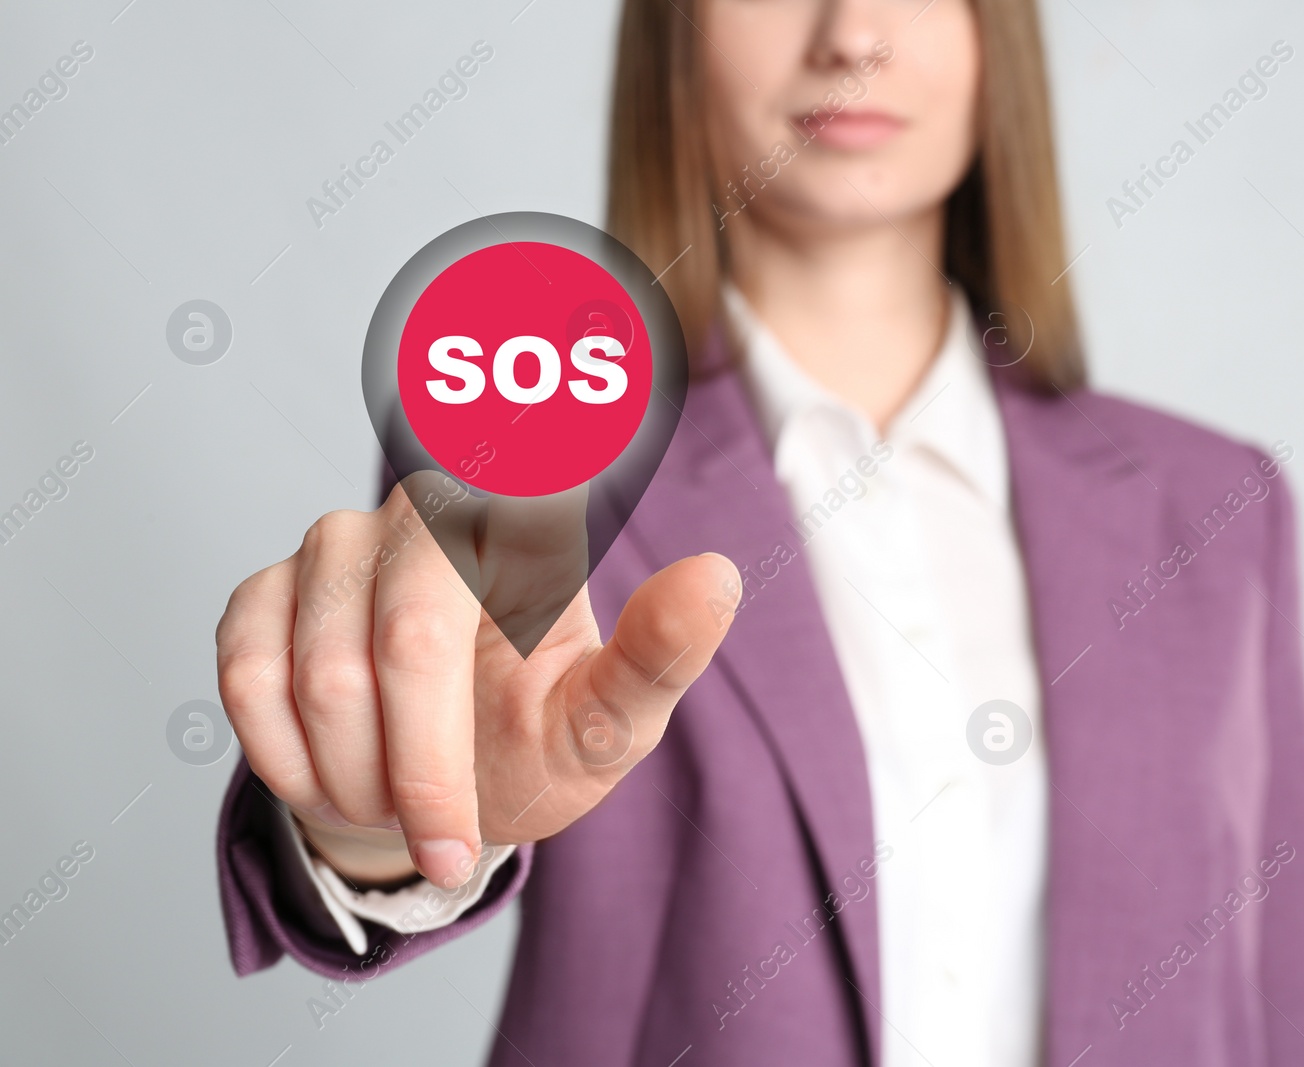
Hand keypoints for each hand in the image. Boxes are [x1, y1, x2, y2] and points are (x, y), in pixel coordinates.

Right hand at [216, 479, 739, 888]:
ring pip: (320, 671)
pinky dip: (289, 760)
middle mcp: (430, 507)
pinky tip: (331, 775)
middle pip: (405, 643)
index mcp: (529, 523)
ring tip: (395, 797)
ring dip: (354, 776)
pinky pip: (248, 676)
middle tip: (446, 838)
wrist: (436, 791)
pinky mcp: (265, 587)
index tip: (516, 582)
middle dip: (419, 772)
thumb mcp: (612, 722)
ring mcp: (339, 541)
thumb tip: (716, 575)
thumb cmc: (538, 744)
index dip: (510, 576)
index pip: (520, 510)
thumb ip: (662, 656)